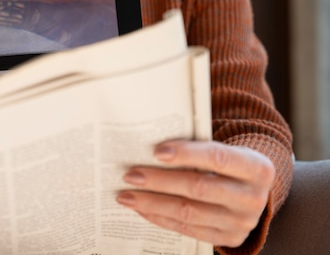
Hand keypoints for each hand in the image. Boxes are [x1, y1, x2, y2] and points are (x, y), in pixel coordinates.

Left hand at [116, 140, 274, 247]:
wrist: (253, 190)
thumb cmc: (227, 162)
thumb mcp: (225, 148)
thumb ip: (196, 146)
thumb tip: (150, 146)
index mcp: (257, 168)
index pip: (218, 158)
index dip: (186, 154)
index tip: (156, 151)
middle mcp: (253, 198)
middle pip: (199, 188)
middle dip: (159, 181)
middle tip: (130, 175)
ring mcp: (242, 223)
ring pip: (189, 212)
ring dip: (152, 203)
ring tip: (127, 194)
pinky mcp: (229, 238)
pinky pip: (187, 229)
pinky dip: (160, 217)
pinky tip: (141, 208)